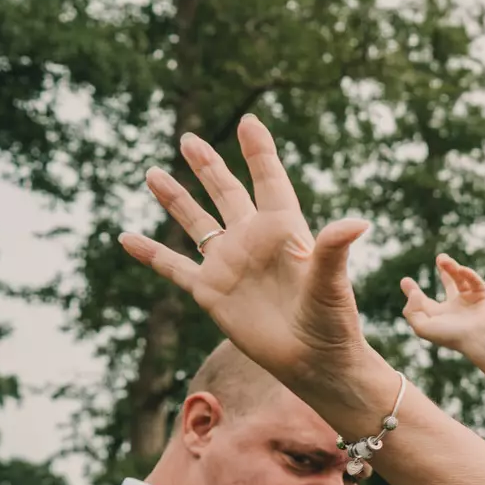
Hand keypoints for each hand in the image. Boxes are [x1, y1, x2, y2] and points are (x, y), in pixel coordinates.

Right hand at [119, 115, 377, 401]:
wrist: (315, 362)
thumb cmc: (332, 322)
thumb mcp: (332, 283)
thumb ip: (333, 250)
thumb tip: (358, 222)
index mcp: (286, 231)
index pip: (269, 182)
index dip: (259, 153)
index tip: (249, 122)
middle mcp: (254, 242)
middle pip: (227, 194)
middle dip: (208, 166)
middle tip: (188, 139)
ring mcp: (229, 265)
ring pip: (197, 223)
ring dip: (176, 199)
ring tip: (153, 172)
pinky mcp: (210, 292)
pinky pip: (173, 267)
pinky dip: (150, 253)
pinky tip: (126, 237)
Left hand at [402, 254, 484, 356]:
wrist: (479, 339)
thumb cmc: (451, 336)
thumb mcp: (423, 327)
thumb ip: (412, 311)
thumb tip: (414, 293)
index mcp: (440, 316)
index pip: (425, 301)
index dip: (414, 291)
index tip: (405, 281)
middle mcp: (456, 308)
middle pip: (450, 285)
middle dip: (445, 271)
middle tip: (439, 258)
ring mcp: (471, 301)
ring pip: (462, 279)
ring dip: (452, 268)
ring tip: (442, 258)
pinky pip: (476, 281)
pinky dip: (469, 274)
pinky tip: (460, 269)